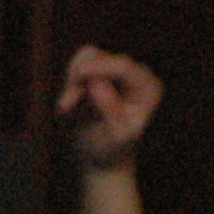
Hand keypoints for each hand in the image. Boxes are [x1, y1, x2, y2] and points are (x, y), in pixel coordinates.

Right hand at [57, 47, 161, 171]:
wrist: (103, 157)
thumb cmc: (112, 150)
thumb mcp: (114, 136)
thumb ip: (109, 110)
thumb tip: (97, 83)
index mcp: (148, 88)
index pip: (123, 66)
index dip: (98, 67)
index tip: (77, 77)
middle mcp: (137, 73)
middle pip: (102, 57)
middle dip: (79, 78)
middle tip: (66, 107)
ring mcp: (118, 68)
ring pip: (87, 55)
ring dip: (72, 80)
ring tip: (68, 108)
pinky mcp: (101, 67)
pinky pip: (78, 61)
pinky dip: (69, 80)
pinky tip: (69, 104)